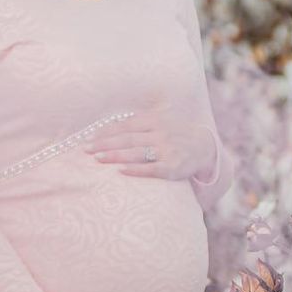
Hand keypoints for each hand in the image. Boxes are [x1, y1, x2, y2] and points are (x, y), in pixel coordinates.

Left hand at [81, 109, 214, 181]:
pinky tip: (121, 171)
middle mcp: (160, 133)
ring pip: (137, 152)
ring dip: (116, 155)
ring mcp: (167, 150)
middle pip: (127, 138)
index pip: (125, 125)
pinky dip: (136, 170)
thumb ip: (139, 122)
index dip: (106, 131)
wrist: (205, 147)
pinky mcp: (173, 167)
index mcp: (155, 120)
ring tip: (98, 159)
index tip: (88, 137)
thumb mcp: (160, 121)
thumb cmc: (176, 134)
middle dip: (105, 143)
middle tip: (86, 149)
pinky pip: (152, 169)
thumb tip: (109, 125)